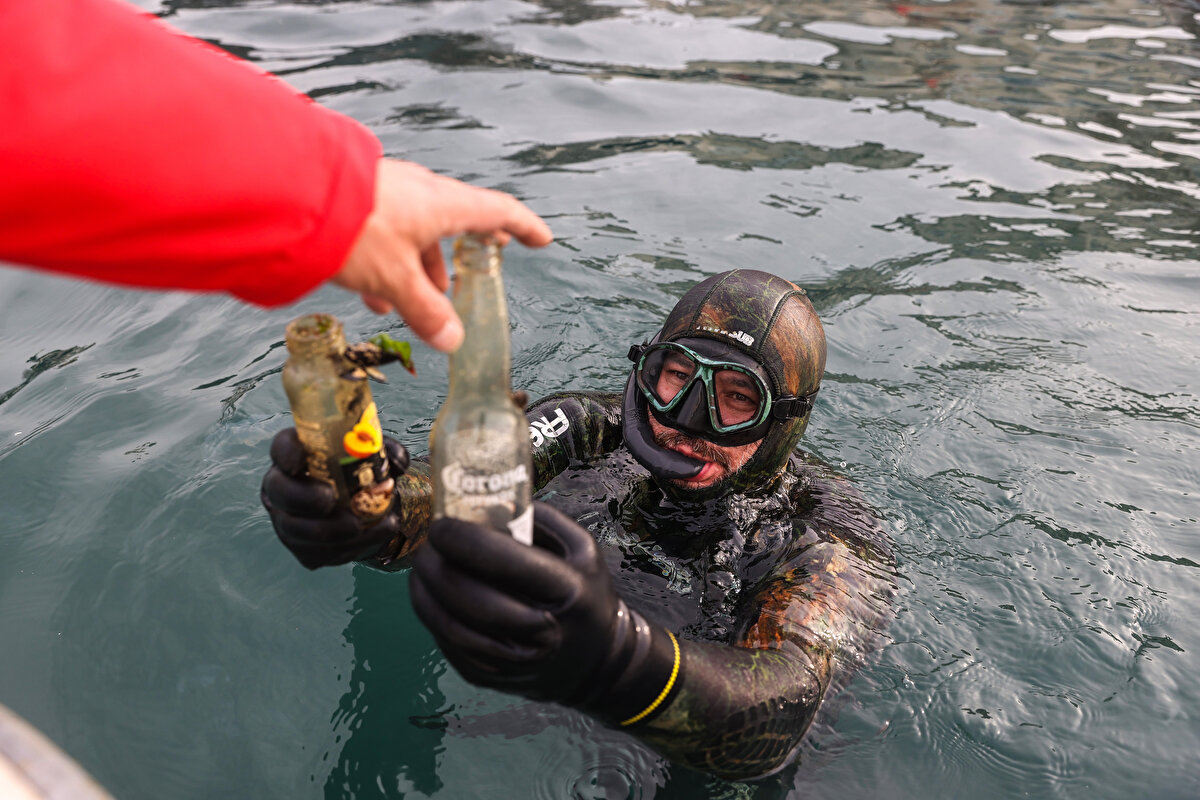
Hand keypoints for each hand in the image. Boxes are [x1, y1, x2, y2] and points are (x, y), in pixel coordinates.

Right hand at [260, 428, 409, 568]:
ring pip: (296, 529)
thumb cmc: (362, 475)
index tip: (302, 460)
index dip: (288, 453)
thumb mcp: (375, 456)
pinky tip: (372, 535)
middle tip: (330, 499)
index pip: (283, 447)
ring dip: (330, 528)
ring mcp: (289, 521)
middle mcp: (285, 487)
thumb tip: (397, 464)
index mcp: (298, 456)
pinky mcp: (304, 550)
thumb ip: (386, 452)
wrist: (368, 512)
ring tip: (360, 524)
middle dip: (303, 497)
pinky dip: (348, 546)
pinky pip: (318, 552)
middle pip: (279, 491)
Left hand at [333, 159, 553, 352]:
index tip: (539, 239)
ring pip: (413, 233)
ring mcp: (388, 192)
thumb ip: (425, 310)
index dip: (522, 228)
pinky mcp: (359, 199)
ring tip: (402, 304)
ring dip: (414, 268)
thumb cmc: (353, 226)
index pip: (498, 211)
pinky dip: (386, 261)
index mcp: (443, 204)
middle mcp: (420, 192)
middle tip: (458, 288)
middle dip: (454, 262)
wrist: (290, 192)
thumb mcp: (395, 279)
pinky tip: (368, 289)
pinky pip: (384, 231)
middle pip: (452, 226)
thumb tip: (452, 339)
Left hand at [409, 503, 680, 723]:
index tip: (442, 523)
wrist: (596, 660)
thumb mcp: (582, 548)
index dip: (464, 539)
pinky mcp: (489, 678)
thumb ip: (540, 519)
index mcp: (567, 590)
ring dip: (425, 590)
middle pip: (469, 597)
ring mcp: (513, 662)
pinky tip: (431, 593)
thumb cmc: (586, 593)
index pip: (505, 562)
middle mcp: (542, 632)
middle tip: (427, 543)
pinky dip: (431, 614)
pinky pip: (447, 643)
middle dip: (436, 565)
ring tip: (422, 566)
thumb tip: (486, 501)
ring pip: (449, 625)